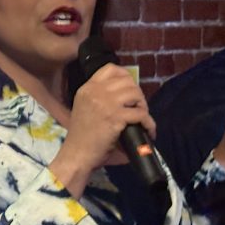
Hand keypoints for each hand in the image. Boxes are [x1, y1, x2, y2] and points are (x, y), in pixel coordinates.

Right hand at [50, 64, 154, 197]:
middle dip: (137, 94)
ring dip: (143, 106)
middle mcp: (95, 92)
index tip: (130, 87)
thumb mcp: (84, 110)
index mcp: (87, 89)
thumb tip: (125, 98)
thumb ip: (98, 100)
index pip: (110, 69)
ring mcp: (106, 103)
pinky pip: (141, 114)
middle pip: (127, 81)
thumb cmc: (81, 138)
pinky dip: (149, 123)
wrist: (76, 155)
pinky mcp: (116, 118)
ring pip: (136, 94)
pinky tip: (148, 130)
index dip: (125, 76)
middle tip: (139, 108)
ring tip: (142, 118)